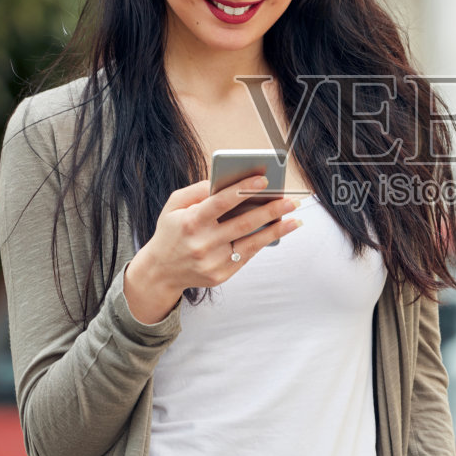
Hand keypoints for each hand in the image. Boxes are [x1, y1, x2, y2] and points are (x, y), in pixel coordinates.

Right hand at [121, 176, 301, 323]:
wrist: (160, 271)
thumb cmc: (171, 232)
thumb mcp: (174, 205)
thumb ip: (198, 190)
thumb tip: (226, 179)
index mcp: (190, 222)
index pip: (220, 202)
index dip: (243, 190)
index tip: (264, 180)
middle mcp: (202, 243)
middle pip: (242, 223)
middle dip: (270, 210)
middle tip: (290, 200)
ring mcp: (212, 262)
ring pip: (251, 243)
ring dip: (276, 229)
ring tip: (294, 218)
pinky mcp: (221, 275)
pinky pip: (247, 255)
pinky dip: (264, 242)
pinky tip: (278, 231)